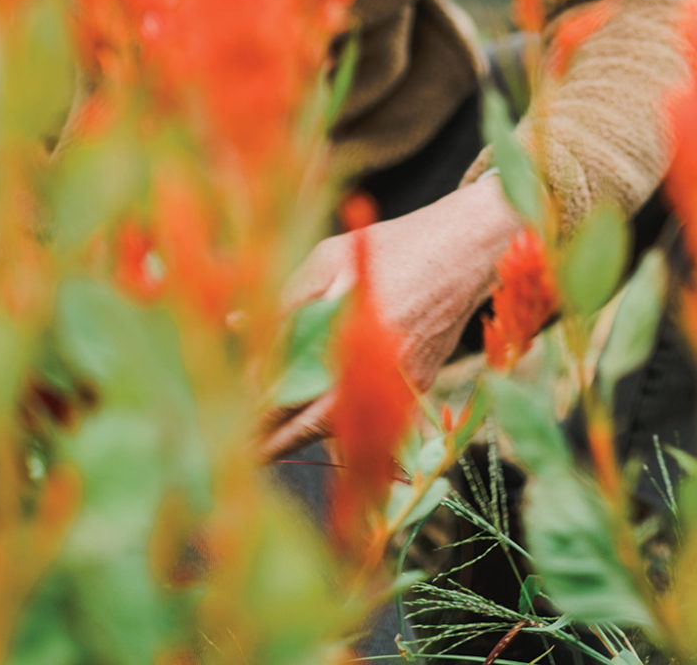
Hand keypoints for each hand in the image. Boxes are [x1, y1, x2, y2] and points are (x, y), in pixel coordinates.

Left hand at [261, 175, 526, 457]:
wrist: (466, 251)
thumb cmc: (391, 247)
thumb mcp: (329, 259)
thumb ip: (284, 296)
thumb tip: (236, 323)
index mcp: (352, 334)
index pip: (293, 390)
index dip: (259, 408)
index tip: (231, 418)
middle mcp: (380, 367)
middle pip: (316, 422)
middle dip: (276, 439)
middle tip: (241, 450)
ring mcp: (403, 384)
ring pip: (346, 427)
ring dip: (307, 435)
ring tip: (268, 442)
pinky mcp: (419, 387)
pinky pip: (373, 415)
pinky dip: (343, 423)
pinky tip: (314, 422)